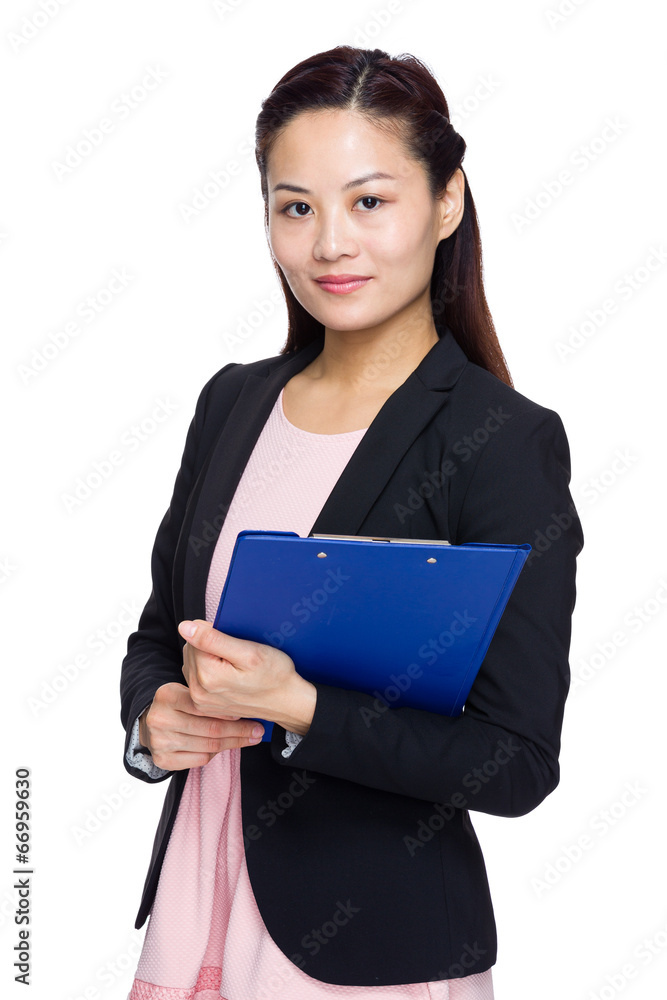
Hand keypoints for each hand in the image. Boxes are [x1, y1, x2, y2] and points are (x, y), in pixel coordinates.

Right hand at [138, 682, 264, 770]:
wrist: (152, 720)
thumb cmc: (179, 704)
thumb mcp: (189, 691)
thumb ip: (210, 699)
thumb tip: (245, 707)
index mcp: (167, 695)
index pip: (205, 706)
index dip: (229, 712)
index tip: (249, 713)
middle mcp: (160, 719)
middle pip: (210, 729)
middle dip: (239, 731)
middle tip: (258, 731)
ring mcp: (159, 741)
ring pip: (208, 746)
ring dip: (234, 743)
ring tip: (250, 738)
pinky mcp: (163, 759)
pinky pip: (200, 759)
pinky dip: (216, 753)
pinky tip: (226, 745)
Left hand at [178, 619, 316, 735]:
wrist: (287, 702)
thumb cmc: (274, 675)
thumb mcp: (249, 652)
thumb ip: (213, 639)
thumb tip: (184, 627)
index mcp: (207, 676)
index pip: (194, 639)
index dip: (214, 634)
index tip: (234, 643)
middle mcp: (198, 692)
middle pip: (191, 652)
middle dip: (209, 647)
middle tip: (236, 654)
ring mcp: (200, 702)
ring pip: (192, 664)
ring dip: (208, 659)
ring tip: (232, 665)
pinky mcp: (204, 706)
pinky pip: (197, 679)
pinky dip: (209, 672)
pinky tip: (227, 675)